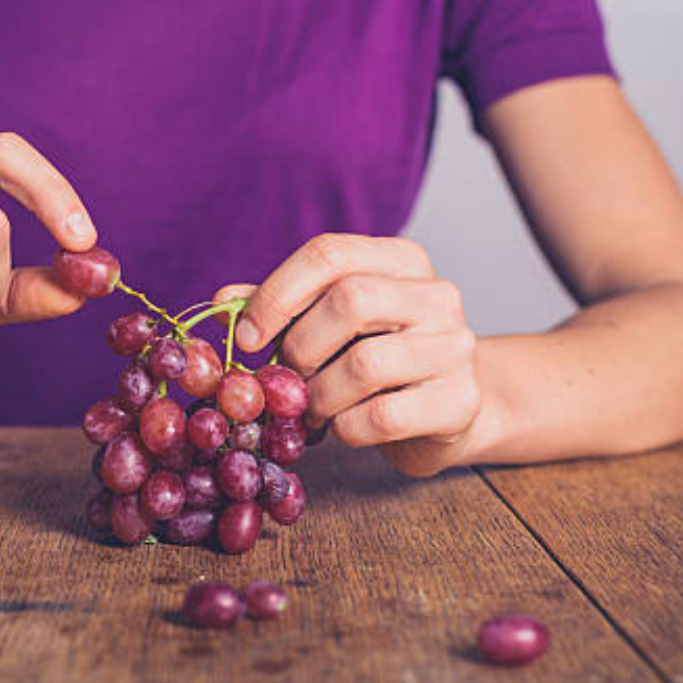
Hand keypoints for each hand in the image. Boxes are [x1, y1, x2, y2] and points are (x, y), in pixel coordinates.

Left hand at [217, 234, 482, 475]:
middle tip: (286, 378)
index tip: (244, 339)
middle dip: (299, 347)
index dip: (277, 295)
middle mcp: (436, 295)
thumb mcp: (330, 324)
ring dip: (320, 396)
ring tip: (313, 409)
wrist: (447, 411)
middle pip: (350, 301)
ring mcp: (455, 347)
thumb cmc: (378, 360)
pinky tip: (344, 428)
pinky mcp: (460, 402)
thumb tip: (222, 302)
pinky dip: (346, 429)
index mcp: (400, 260)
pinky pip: (383, 416)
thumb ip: (281, 308)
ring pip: (366, 364)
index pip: (329, 253)